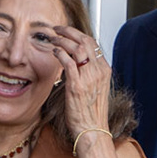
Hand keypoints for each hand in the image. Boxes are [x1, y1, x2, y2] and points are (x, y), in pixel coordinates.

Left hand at [47, 25, 113, 141]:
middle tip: (56, 29)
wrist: (92, 129)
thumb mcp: (93, 87)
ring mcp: (89, 78)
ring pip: (78, 49)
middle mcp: (99, 71)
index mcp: (104, 70)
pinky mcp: (77, 86)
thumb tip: (74, 61)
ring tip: (52, 38)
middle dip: (70, 31)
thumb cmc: (90, 111)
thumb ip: (86, 73)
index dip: (78, 34)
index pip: (93, 44)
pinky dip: (60, 53)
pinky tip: (54, 51)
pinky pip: (69, 63)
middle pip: (86, 42)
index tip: (66, 31)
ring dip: (62, 40)